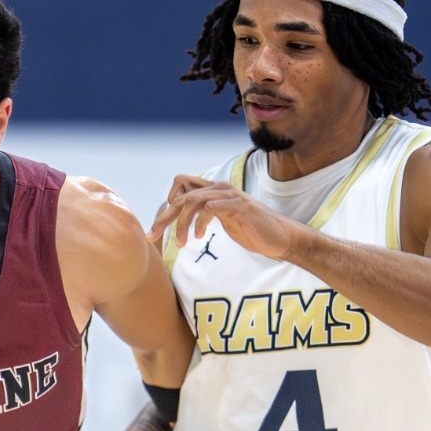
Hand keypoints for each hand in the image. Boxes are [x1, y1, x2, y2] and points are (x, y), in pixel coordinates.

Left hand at [147, 173, 306, 262]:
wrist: (278, 237)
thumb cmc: (249, 230)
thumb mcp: (221, 220)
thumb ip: (204, 214)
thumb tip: (181, 218)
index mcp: (213, 191)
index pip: (180, 186)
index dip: (166, 205)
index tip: (159, 228)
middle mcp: (219, 188)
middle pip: (181, 194)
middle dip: (164, 217)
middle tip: (153, 236)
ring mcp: (229, 195)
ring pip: (193, 200)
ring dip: (182, 223)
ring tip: (183, 243)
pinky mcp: (239, 206)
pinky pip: (211, 208)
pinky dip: (200, 222)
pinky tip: (200, 237)